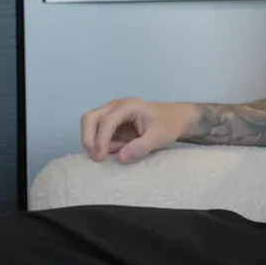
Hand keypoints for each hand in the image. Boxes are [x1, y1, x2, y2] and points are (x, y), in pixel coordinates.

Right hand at [81, 98, 196, 163]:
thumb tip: (119, 158)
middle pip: (89, 118)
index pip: (106, 121)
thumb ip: (140, 147)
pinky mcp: (113, 123)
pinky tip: (116, 150)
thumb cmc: (169, 125)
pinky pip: (99, 133)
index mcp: (128, 106)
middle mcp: (116, 107)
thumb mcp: (158, 137)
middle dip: (88, 139)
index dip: (100, 140)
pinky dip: (101, 144)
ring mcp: (113, 114)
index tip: (100, 158)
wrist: (177, 119)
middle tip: (96, 158)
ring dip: (94, 142)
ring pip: (90, 125)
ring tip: (112, 153)